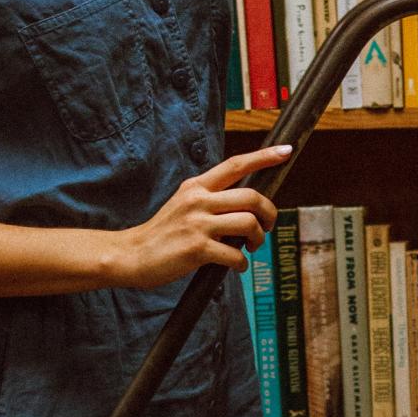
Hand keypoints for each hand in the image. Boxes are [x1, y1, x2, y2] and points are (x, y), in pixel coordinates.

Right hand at [115, 144, 292, 287]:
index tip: (286, 150)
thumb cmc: (163, 233)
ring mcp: (197, 224)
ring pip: (248, 223)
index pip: (235, 165)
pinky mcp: (197, 248)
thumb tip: (247, 206)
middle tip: (268, 226)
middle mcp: (198, 200)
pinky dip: (242, 264)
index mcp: (196, 186)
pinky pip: (235, 255)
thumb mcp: (184, 205)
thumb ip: (210, 199)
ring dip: (258, 239)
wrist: (131, 255)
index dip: (264, 157)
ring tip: (252, 247)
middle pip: (251, 197)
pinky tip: (237, 266)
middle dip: (269, 213)